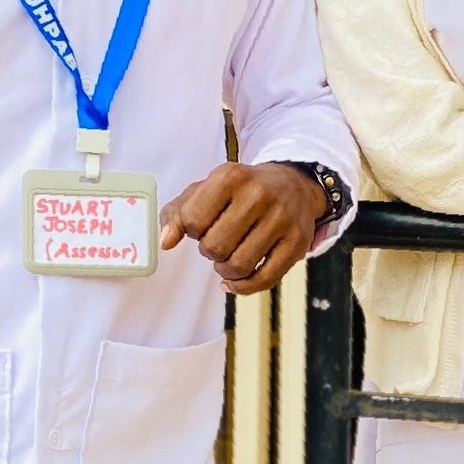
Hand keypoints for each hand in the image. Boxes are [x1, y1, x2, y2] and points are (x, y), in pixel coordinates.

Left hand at [159, 161, 326, 295]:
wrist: (292, 185)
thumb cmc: (240, 190)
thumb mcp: (206, 189)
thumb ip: (177, 213)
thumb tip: (165, 243)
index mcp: (230, 176)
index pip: (192, 220)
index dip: (190, 231)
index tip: (201, 225)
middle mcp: (258, 194)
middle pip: (214, 247)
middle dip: (209, 251)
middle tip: (217, 242)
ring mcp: (281, 218)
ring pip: (238, 266)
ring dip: (225, 271)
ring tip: (228, 258)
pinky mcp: (297, 242)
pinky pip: (264, 279)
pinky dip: (244, 287)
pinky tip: (237, 280)